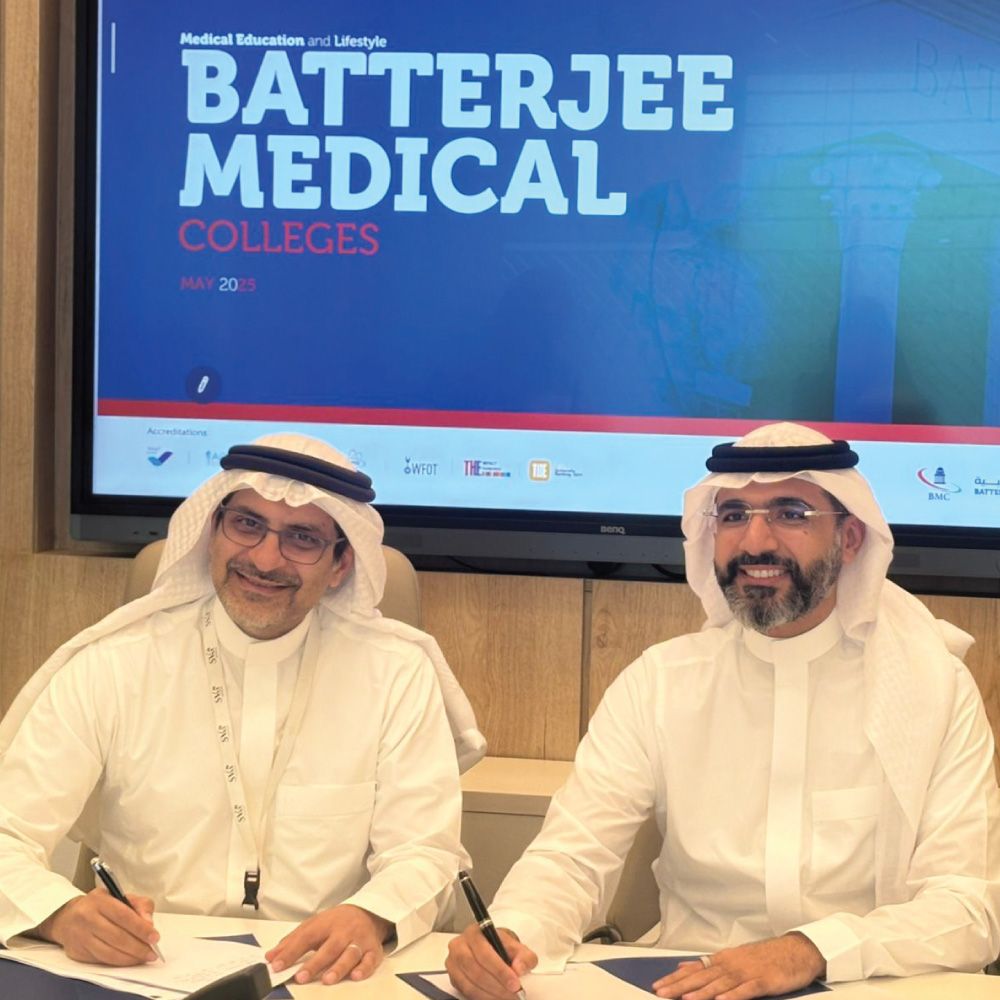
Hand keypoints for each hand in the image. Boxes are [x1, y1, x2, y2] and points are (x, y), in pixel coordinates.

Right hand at [34, 890, 159, 965]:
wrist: (66, 917)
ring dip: (129, 958)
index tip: (154, 937)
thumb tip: (149, 923)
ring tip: (143, 958)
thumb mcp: (119, 896)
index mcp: (100, 900)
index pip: (123, 915)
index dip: (140, 928)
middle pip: (117, 937)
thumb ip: (139, 905)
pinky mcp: (77, 952)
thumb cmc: (99, 905)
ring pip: (108, 952)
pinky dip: (117, 962)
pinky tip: (128, 960)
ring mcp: (80, 936)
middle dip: (138, 947)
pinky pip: (100, 960)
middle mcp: (87, 918)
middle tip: (152, 952)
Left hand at [266, 903, 392, 984]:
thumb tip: (271, 957)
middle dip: (315, 963)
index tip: (276, 965)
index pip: (306, 937)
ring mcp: (360, 940)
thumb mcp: (314, 925)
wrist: (368, 913)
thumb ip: (293, 941)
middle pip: (329, 947)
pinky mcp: (373, 950)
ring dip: (339, 967)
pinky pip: (371, 959)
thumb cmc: (337, 922)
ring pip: (350, 953)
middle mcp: (344, 931)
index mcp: (326, 923)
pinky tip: (356, 976)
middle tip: (301, 977)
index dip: (291, 951)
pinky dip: (365, 968)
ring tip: (327, 980)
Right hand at [445, 923, 536, 999]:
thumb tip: (519, 969)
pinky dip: (483, 998)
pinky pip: (466, 993)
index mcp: (474, 933)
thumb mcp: (517, 947)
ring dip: (491, 995)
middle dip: (497, 986)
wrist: (492, 948)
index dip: (500, 971)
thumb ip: (523, 956)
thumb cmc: (501, 946)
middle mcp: (459, 946)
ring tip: (507, 998)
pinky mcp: (453, 978)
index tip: (515, 983)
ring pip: (470, 985)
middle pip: (476, 971)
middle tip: (513, 994)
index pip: (484, 953)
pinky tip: (495, 999)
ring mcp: (453, 963)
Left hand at [653, 933, 825, 998]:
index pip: (694, 969)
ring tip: (685, 999)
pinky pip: (745, 990)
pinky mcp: (763, 982)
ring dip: (702, 992)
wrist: (796, 950)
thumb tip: (684, 965)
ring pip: (720, 984)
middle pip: (702, 977)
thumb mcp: (733, 957)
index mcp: (723, 959)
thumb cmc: (765, 957)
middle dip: (680, 986)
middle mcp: (730, 964)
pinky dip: (733, 996)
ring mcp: (746, 973)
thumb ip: (708, 963)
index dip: (675, 978)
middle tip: (661, 993)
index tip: (658, 985)